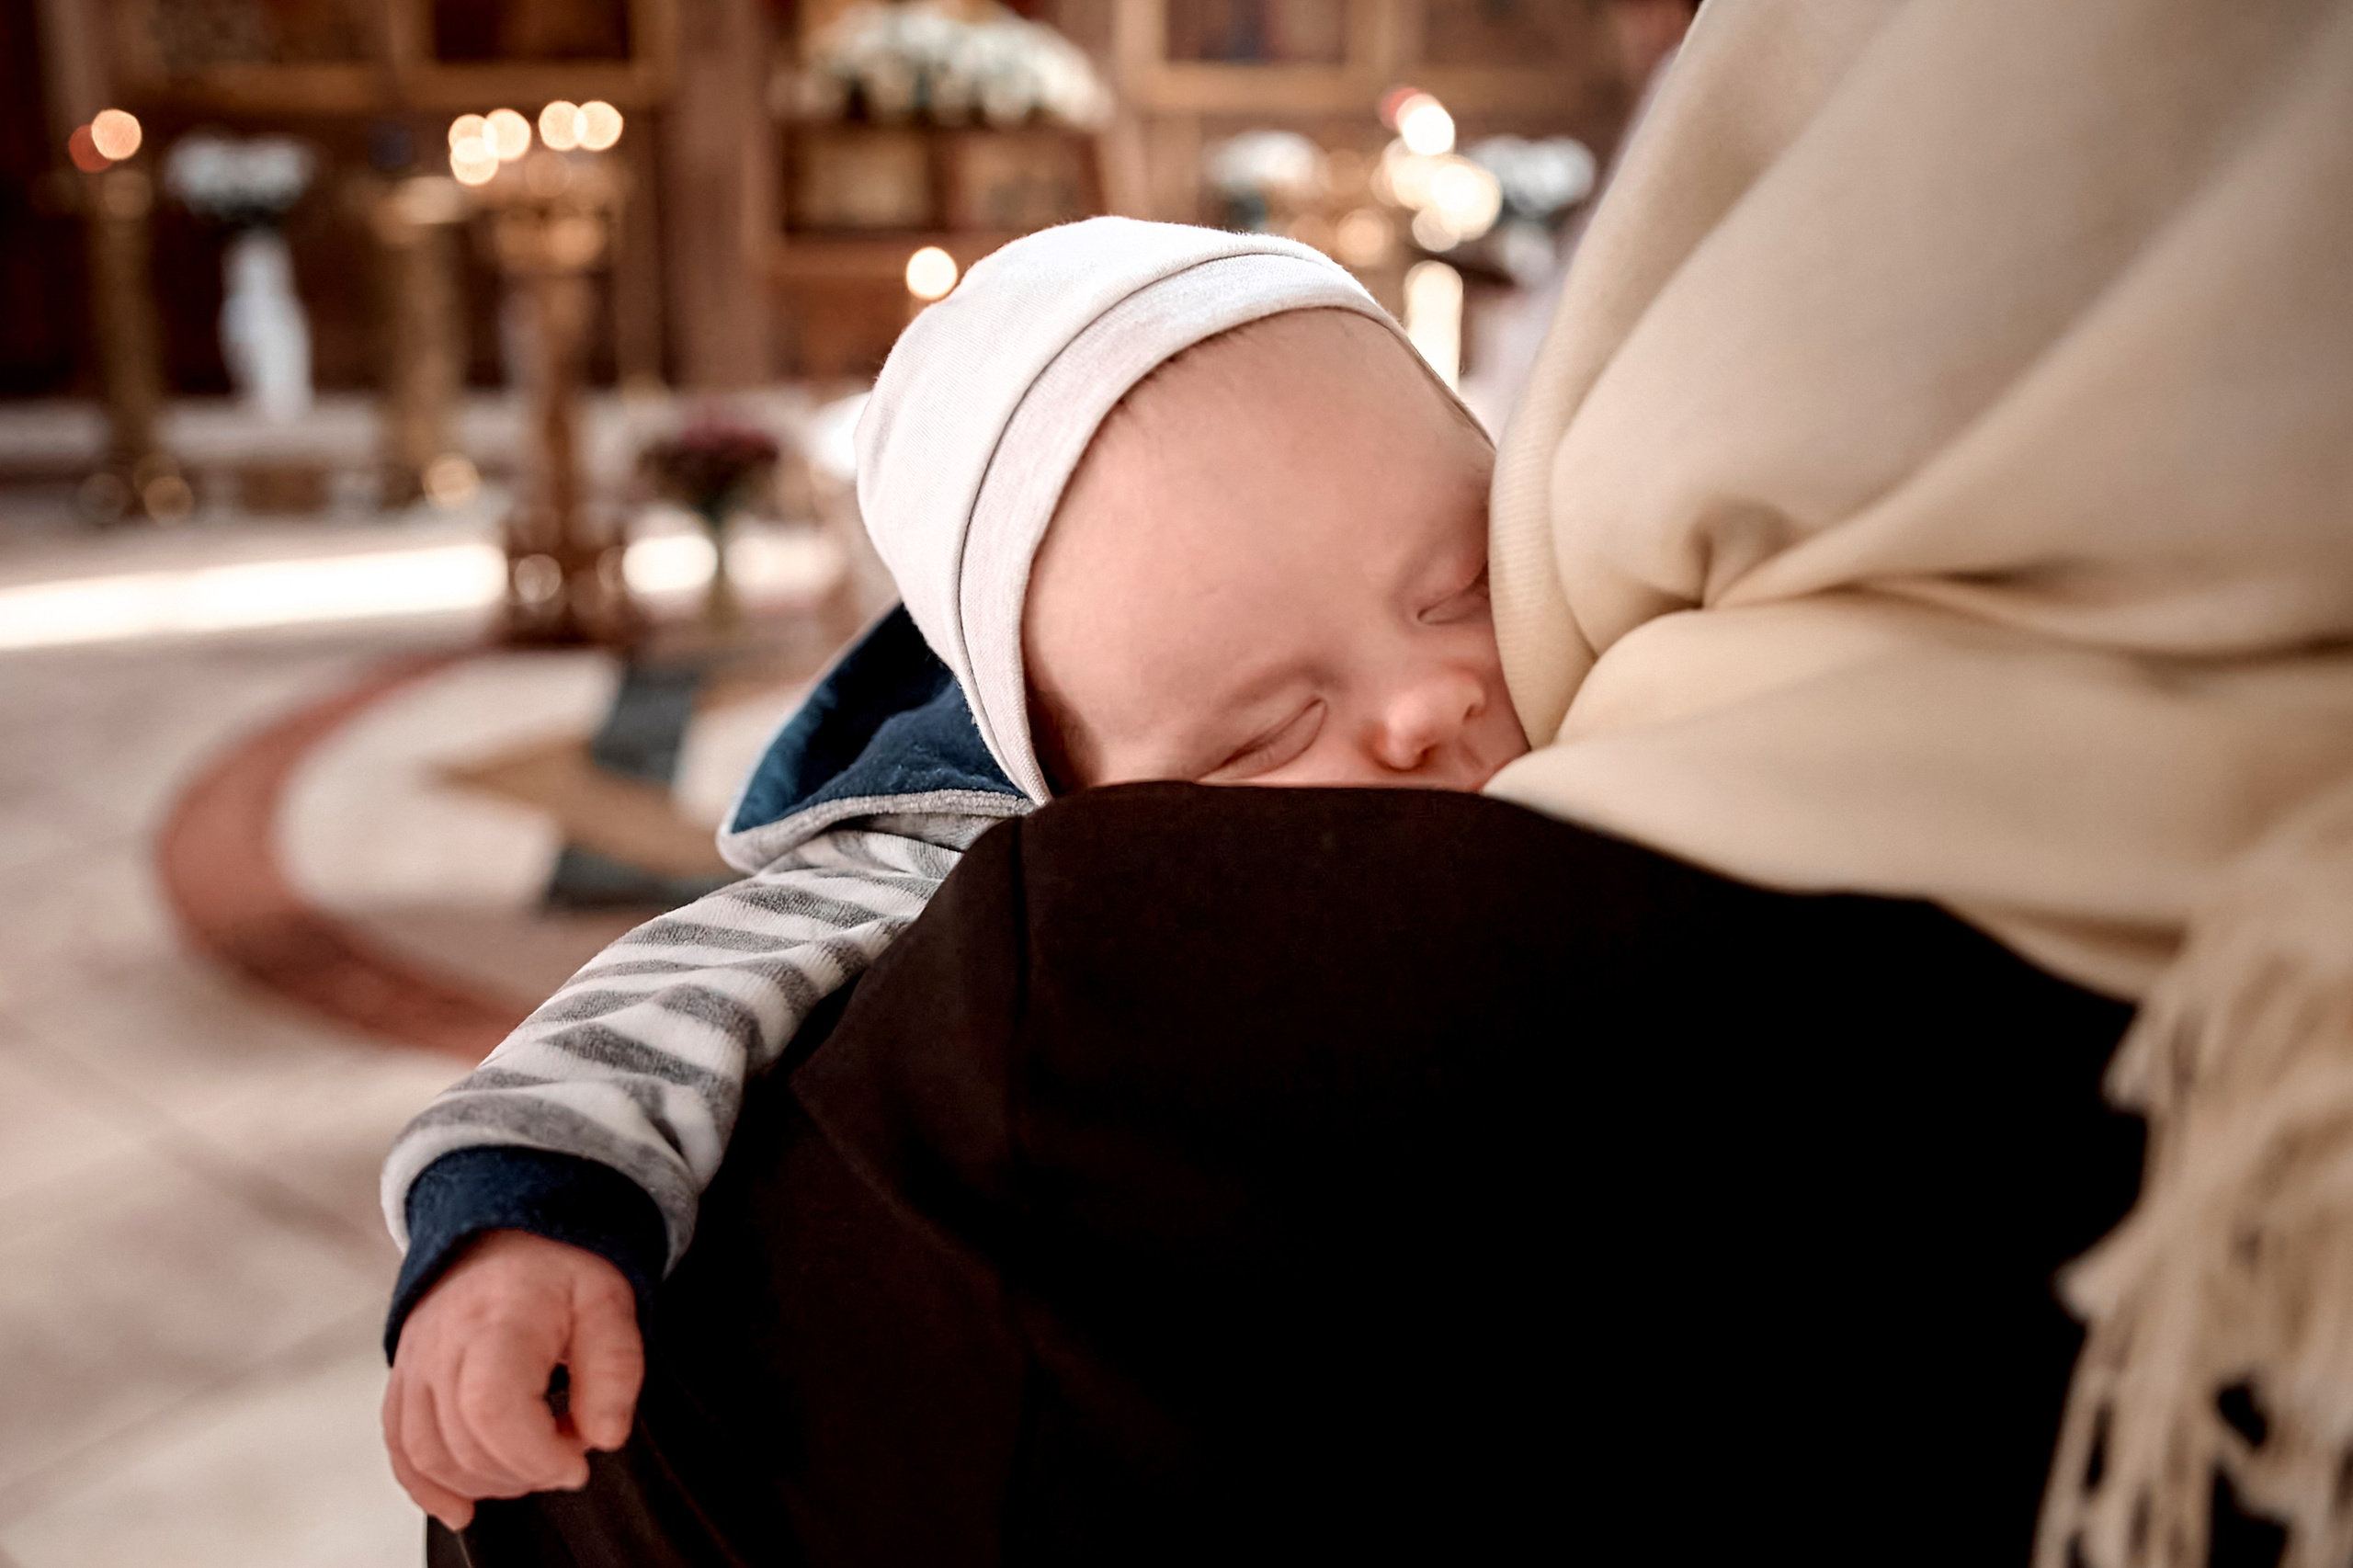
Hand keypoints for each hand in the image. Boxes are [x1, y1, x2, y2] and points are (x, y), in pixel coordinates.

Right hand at [383, 1230, 644, 1529]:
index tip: (576, 1460)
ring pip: (426, 1452)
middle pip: (461, 1441)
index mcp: (500, 1316)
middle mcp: (444, 1342)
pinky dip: (425, 1486)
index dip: (535, 1454)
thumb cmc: (559, 1263)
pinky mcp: (403, 1379)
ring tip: (530, 1463)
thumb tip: (606, 1435)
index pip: (492, 1407)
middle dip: (522, 1470)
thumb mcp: (610, 1301)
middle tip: (566, 1449)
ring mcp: (415, 1362)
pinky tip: (461, 1504)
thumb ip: (616, 1368)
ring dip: (483, 1481)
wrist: (506, 1228)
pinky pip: (399, 1446)